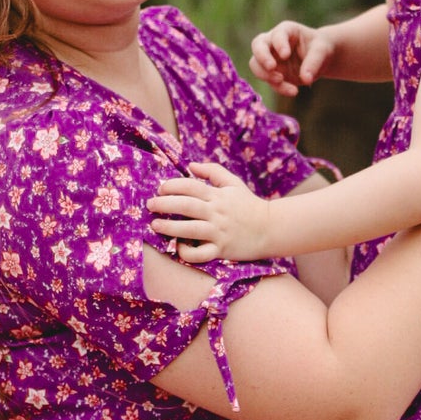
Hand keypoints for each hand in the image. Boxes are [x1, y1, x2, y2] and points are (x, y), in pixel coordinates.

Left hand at [148, 162, 274, 262]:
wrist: (271, 228)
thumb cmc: (249, 205)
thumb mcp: (233, 183)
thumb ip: (213, 172)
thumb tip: (191, 165)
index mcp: (218, 196)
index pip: (190, 186)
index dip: (172, 186)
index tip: (161, 188)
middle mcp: (217, 213)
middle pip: (186, 206)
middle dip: (164, 204)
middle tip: (150, 205)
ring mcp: (219, 233)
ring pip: (189, 229)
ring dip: (169, 227)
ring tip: (155, 225)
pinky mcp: (222, 250)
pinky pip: (200, 254)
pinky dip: (187, 252)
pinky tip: (178, 247)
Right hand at [250, 20, 337, 96]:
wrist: (320, 59)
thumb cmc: (320, 48)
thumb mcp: (321, 51)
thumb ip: (313, 62)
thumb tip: (305, 79)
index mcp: (286, 30)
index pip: (277, 35)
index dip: (279, 44)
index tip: (285, 55)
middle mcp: (273, 42)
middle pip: (257, 46)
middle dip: (262, 57)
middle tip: (271, 67)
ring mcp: (270, 58)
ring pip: (256, 65)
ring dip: (266, 75)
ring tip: (281, 80)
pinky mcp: (272, 74)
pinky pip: (269, 81)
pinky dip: (279, 88)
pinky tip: (294, 91)